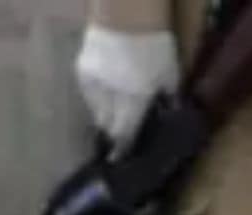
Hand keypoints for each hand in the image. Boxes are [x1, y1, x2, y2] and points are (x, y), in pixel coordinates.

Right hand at [75, 25, 180, 157]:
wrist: (126, 12)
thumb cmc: (155, 44)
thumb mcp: (170, 75)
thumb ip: (166, 98)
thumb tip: (167, 116)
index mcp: (133, 99)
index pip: (125, 134)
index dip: (123, 149)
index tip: (121, 161)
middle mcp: (108, 95)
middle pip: (107, 125)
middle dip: (116, 133)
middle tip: (124, 137)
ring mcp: (91, 82)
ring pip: (96, 110)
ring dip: (106, 115)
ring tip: (117, 115)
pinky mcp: (80, 69)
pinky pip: (90, 93)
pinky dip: (99, 98)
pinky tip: (109, 95)